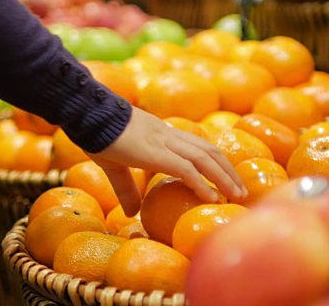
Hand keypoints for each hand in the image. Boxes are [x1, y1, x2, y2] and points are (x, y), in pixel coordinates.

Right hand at [87, 107, 246, 216]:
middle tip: (240, 190)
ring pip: (204, 158)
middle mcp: (167, 136)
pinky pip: (185, 169)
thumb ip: (126, 188)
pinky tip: (212, 197)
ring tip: (236, 195)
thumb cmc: (96, 135)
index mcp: (160, 134)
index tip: (226, 176)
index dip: (214, 160)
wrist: (88, 114)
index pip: (196, 144)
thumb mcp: (114, 165)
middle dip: (227, 170)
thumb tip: (131, 213)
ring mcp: (163, 142)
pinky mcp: (155, 153)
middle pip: (209, 150)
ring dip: (224, 177)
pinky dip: (202, 183)